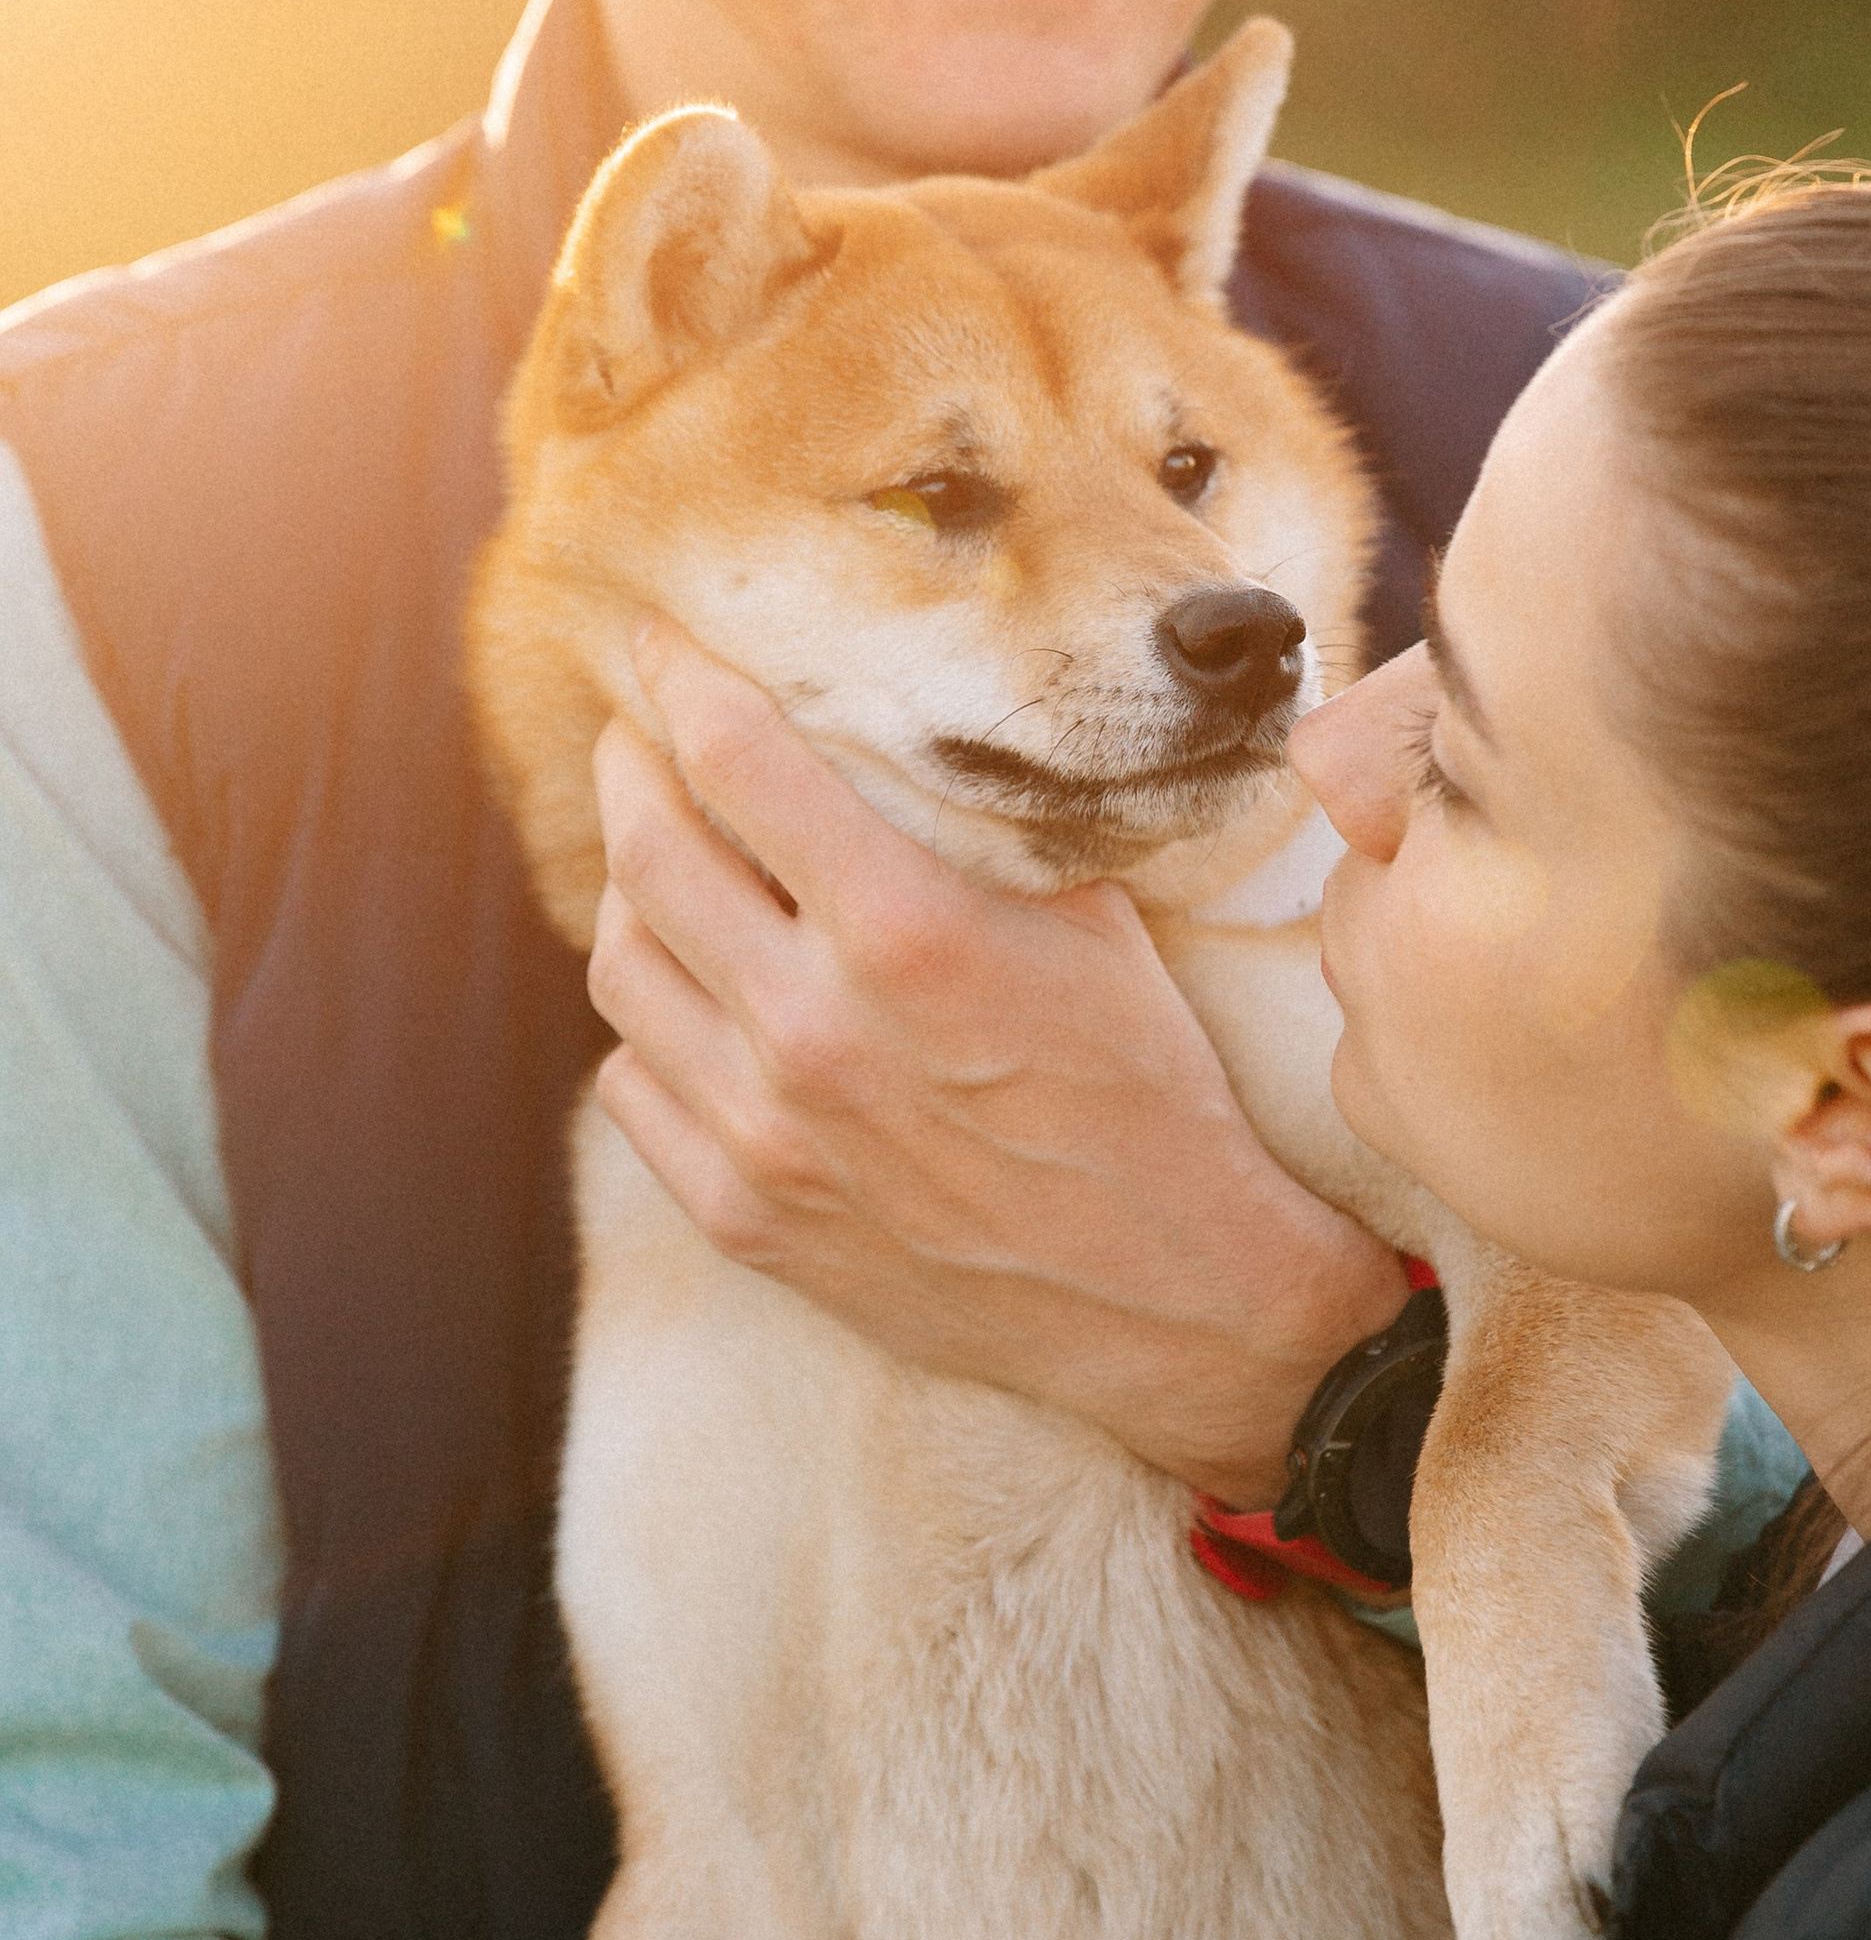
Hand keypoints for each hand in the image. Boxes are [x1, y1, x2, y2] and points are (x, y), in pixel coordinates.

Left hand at [586, 619, 1405, 1505]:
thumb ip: (976, 834)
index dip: (681, 680)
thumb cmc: (1150, 1092)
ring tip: (667, 860)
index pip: (737, 760)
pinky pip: (637, 1086)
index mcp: (906, 932)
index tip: (657, 640)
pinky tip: (699, 997)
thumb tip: (895, 738)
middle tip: (641, 734)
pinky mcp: (749, 1216)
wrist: (1176, 1299)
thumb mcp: (1092, 923)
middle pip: (649, 853)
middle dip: (632, 767)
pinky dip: (654, 1024)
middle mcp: (813, 1028)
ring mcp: (766, 1133)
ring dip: (634, 893)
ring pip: (624, 969)